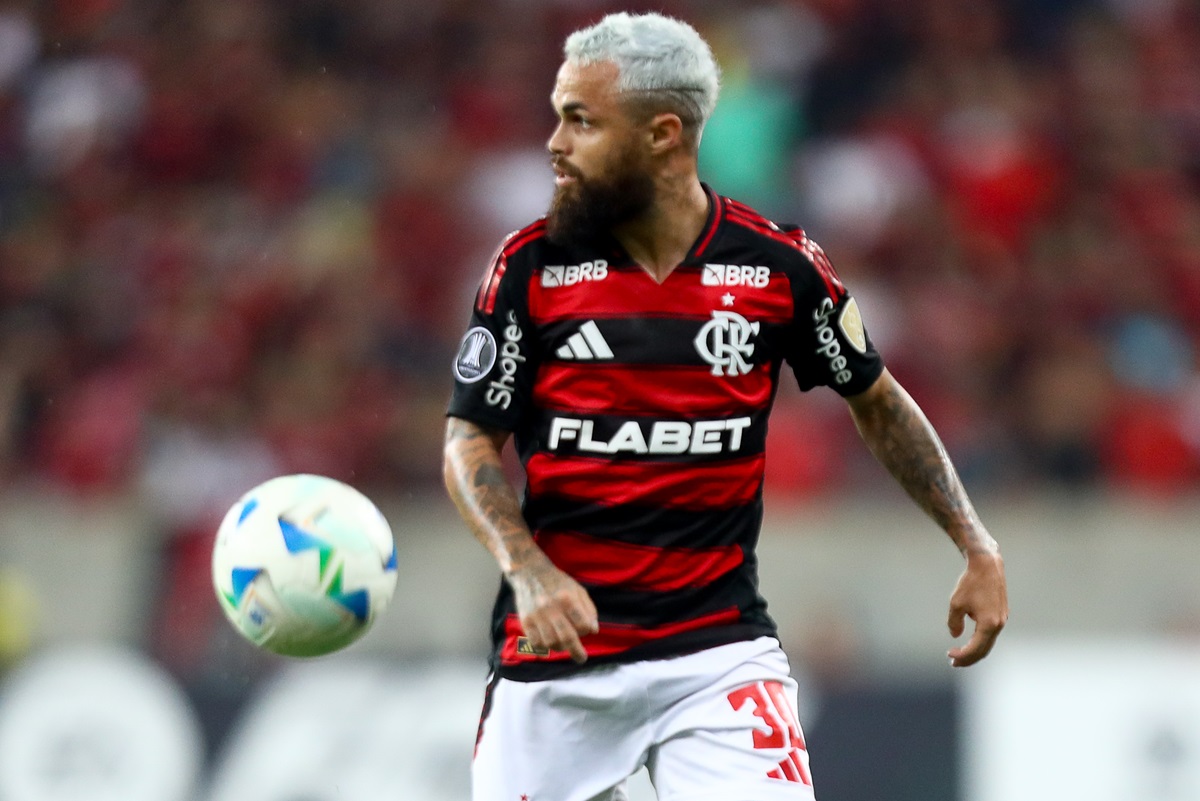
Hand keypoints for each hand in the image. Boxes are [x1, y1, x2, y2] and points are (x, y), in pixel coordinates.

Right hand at [507, 554, 598, 663]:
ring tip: (563, 644)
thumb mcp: (578, 589)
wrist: (530, 572)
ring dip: (560, 647)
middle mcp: (552, 607)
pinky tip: (549, 642)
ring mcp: (537, 615)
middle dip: (577, 652)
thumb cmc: (558, 582)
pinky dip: (544, 647)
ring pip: (551, 642)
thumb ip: (588, 609)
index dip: (587, 630)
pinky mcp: (525, 620)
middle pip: (567, 637)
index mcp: (567, 598)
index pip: (583, 624)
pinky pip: (536, 643)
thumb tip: (594, 631)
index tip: (587, 631)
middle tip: (581, 658)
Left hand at [947, 550, 1007, 666]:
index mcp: (989, 624)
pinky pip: (991, 634)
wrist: (987, 565)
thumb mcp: (956, 603)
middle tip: (953, 663)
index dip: (962, 656)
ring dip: (975, 651)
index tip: (949, 655)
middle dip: (969, 658)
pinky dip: (981, 641)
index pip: (975, 648)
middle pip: (984, 650)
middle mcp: (999, 624)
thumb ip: (954, 622)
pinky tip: (970, 641)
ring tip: (960, 655)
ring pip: (989, 643)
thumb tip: (956, 636)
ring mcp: (1002, 619)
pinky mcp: (1001, 614)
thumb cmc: (970, 583)